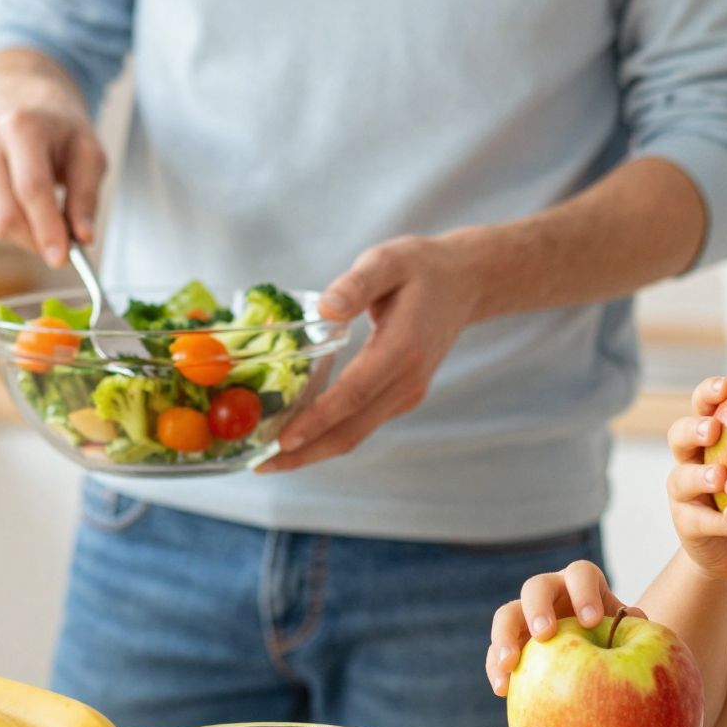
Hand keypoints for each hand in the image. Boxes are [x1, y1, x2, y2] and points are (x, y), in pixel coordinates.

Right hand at [0, 107, 105, 268]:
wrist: (26, 111)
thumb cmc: (62, 135)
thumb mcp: (90, 156)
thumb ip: (87, 197)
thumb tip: (83, 237)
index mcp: (21, 127)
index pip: (31, 188)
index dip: (47, 227)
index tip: (62, 257)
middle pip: (7, 213)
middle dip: (38, 239)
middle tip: (64, 246)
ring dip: (27, 235)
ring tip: (48, 216)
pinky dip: (10, 227)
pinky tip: (23, 206)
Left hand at [257, 235, 478, 473]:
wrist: (464, 284)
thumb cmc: (420, 268)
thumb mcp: (388, 260)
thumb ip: (357, 284)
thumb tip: (326, 310)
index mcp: (402, 349)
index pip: (355, 393)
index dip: (319, 419)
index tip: (284, 440)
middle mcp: (407, 380)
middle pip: (353, 429)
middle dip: (306, 453)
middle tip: (261, 465)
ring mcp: (407, 393)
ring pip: (356, 433)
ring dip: (314, 450)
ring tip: (270, 459)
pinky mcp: (402, 396)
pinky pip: (362, 423)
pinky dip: (329, 434)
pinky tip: (298, 434)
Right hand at [486, 560, 644, 694]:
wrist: (598, 660)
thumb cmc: (619, 642)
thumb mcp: (632, 632)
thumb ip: (636, 627)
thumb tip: (638, 621)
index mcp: (582, 582)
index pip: (581, 575)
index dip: (584, 593)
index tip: (592, 621)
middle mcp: (551, 592)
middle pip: (536, 588)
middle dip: (538, 609)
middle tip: (545, 635)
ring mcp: (526, 617)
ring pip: (507, 616)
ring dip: (505, 637)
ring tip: (509, 664)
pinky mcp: (512, 644)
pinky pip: (496, 652)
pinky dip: (496, 669)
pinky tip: (502, 690)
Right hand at [667, 377, 726, 580]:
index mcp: (713, 433)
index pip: (704, 403)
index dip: (710, 391)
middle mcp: (693, 458)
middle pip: (678, 434)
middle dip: (694, 428)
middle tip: (714, 428)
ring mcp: (685, 492)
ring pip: (680, 478)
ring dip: (700, 475)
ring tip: (720, 476)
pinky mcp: (688, 526)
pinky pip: (699, 521)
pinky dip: (718, 521)